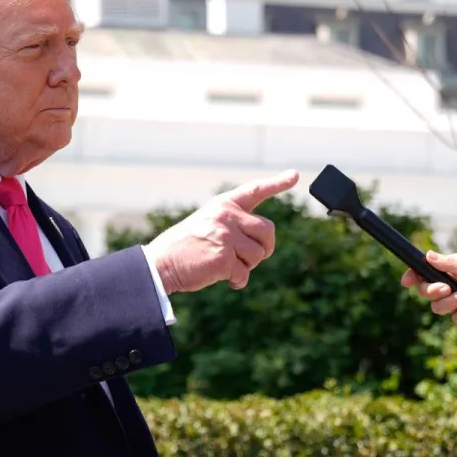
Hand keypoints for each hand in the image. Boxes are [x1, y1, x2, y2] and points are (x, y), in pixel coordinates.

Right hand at [146, 171, 297, 293]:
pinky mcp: (224, 258)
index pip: (255, 190)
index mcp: (223, 205)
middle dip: (264, 248)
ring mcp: (226, 236)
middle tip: (249, 257)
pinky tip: (225, 279)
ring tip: (227, 266)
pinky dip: (238, 281)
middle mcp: (227, 216)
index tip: (294, 175)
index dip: (277, 183)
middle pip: (267, 231)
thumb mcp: (207, 223)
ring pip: (258, 255)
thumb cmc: (185, 247)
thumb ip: (233, 224)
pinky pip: (244, 273)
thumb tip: (262, 243)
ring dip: (247, 266)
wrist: (161, 263)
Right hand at [400, 251, 456, 330]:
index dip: (413, 276)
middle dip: (433, 291)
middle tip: (445, 289)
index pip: (425, 272)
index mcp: (451, 269)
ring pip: (438, 308)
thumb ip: (447, 264)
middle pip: (427, 292)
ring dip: (452, 303)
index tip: (407, 281)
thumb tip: (427, 255)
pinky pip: (455, 319)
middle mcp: (452, 285)